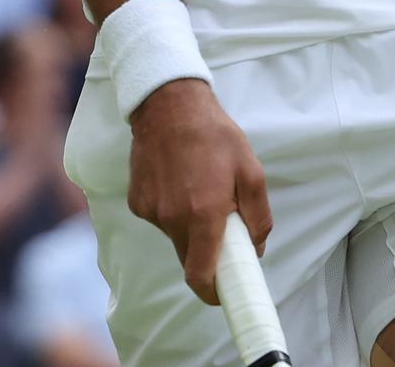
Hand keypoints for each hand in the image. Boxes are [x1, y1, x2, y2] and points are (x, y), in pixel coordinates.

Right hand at [127, 78, 271, 305]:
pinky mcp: (137, 200)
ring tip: (198, 186)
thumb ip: (258, 215)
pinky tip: (178, 178)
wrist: (168, 103)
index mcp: (202, 215)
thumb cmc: (214, 134)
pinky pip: (160, 217)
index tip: (225, 291)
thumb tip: (256, 247)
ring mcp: (151, 210)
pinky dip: (171, 208)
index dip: (213, 292)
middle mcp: (172, 219)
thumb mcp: (250, 170)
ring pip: (174, 235)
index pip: (201, 276)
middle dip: (206, 252)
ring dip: (189, 224)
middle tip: (221, 226)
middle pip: (188, 258)